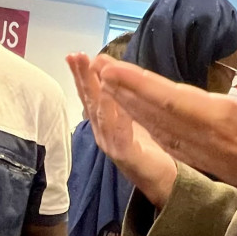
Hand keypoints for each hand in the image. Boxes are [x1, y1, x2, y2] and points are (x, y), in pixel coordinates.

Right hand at [67, 52, 178, 206]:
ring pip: (101, 115)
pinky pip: (120, 136)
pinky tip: (116, 103)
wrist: (161, 180)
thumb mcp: (132, 119)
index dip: (82, 75)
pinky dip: (118, 118)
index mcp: (105, 122)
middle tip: (76, 56)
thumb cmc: (146, 149)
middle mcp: (103, 133)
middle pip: (90, 101)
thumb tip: (111, 73)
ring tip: (94, 72)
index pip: (90, 95)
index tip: (75, 55)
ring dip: (97, 92)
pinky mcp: (127, 157)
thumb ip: (121, 100)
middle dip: (83, 77)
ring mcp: (112, 145)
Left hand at [98, 37, 236, 194]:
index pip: (172, 99)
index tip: (111, 68)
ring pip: (157, 129)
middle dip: (122, 90)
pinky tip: (134, 116)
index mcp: (226, 122)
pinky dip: (145, 125)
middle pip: (155, 113)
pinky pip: (166, 142)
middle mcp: (208, 140)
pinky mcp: (207, 161)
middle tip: (96, 66)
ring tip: (106, 84)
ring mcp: (205, 154)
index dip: (139, 83)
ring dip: (129, 107)